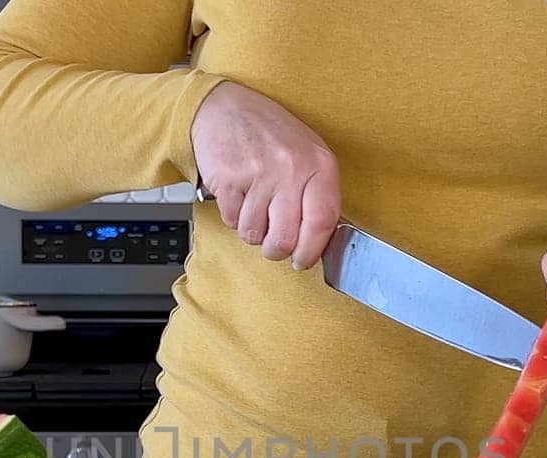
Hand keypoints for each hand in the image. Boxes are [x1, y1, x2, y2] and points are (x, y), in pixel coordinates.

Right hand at [191, 81, 340, 270]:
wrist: (223, 107)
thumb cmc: (268, 133)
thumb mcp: (306, 153)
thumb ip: (316, 194)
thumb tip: (316, 242)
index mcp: (319, 163)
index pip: (323, 222)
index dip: (311, 251)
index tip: (302, 260)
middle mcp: (291, 168)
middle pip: (285, 239)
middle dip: (276, 250)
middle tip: (273, 243)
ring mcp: (258, 174)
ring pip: (254, 235)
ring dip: (252, 230)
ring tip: (254, 205)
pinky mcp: (228, 180)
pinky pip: (232, 221)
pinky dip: (232, 216)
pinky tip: (238, 194)